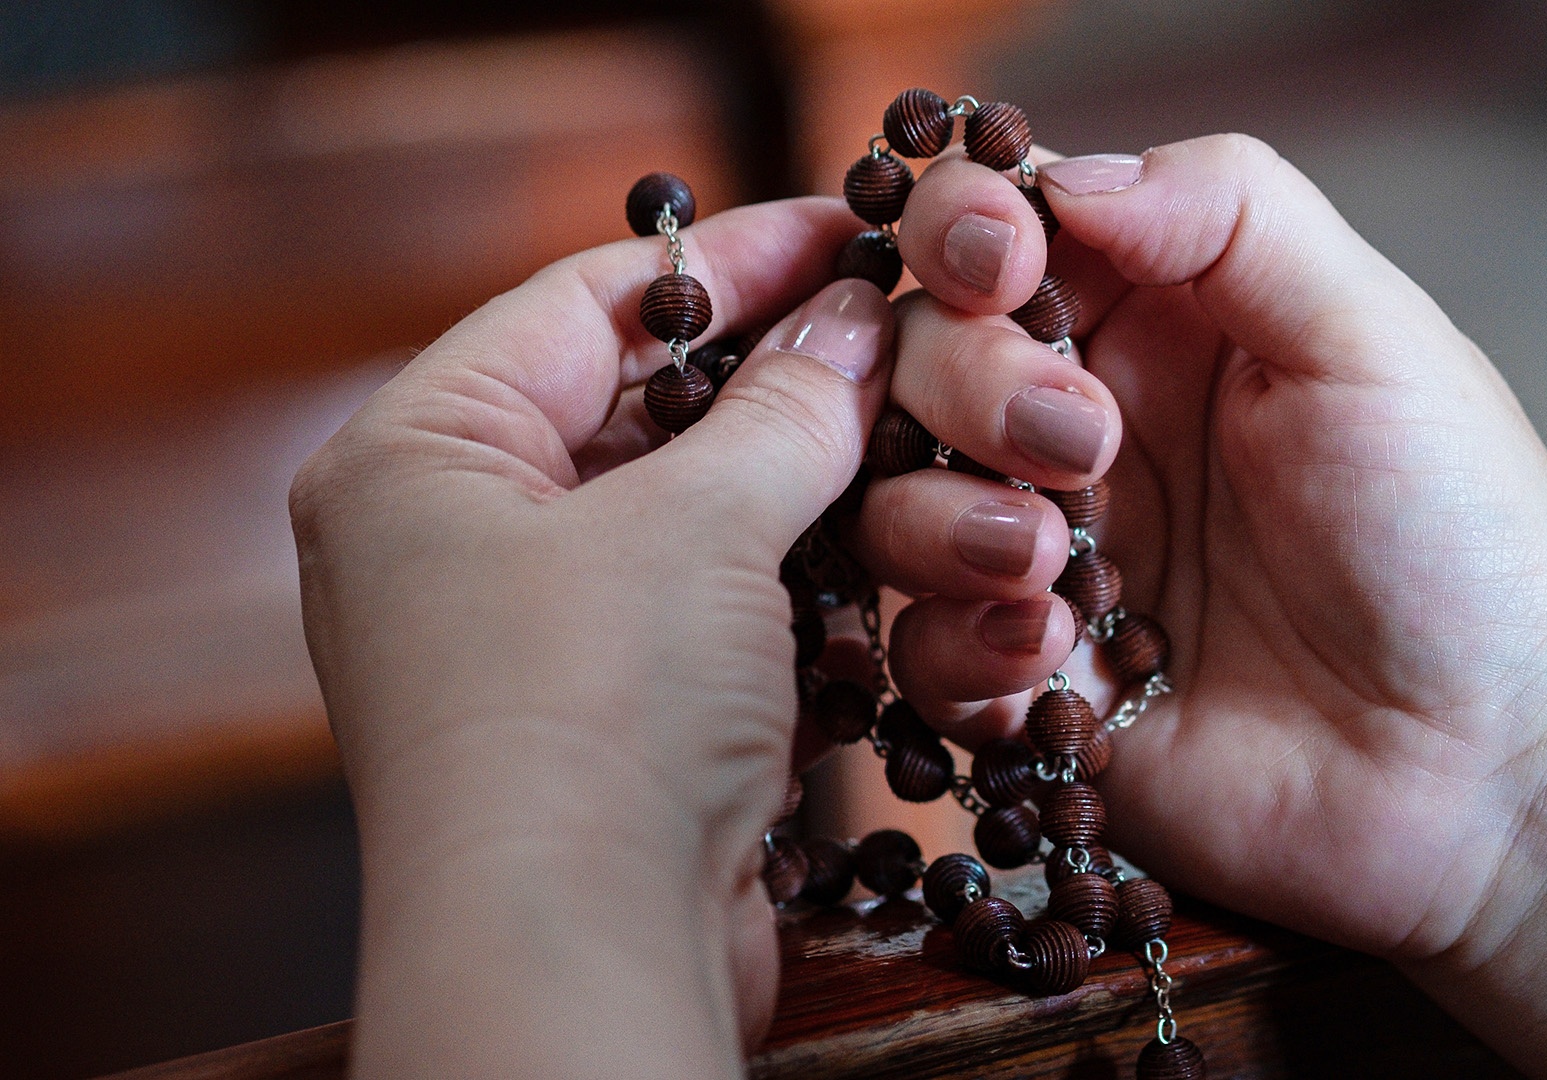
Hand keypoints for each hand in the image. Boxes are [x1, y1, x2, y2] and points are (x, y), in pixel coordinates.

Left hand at [292, 197, 890, 1077]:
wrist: (584, 964)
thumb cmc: (590, 715)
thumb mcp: (694, 524)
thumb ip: (786, 409)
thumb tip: (856, 320)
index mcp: (420, 459)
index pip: (586, 306)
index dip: (727, 260)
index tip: (846, 228)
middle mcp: (463, 546)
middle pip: (653, 418)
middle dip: (787, 390)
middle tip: (902, 339)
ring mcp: (547, 644)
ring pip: (706, 528)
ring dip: (820, 503)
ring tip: (926, 453)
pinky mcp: (625, 728)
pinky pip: (728, 621)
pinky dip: (809, 599)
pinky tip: (903, 571)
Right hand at [864, 133, 1546, 953]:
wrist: (1495, 763)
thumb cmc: (1460, 535)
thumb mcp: (1370, 335)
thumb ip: (1232, 214)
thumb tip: (1062, 175)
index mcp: (1160, 323)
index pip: (998, 239)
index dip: (965, 235)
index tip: (998, 264)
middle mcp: (1082, 431)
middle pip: (918, 361)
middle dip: (966, 386)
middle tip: (1079, 443)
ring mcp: (1049, 562)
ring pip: (890, 506)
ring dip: (944, 523)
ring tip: (1055, 566)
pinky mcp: (1033, 688)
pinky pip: (920, 652)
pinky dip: (961, 648)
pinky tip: (1054, 660)